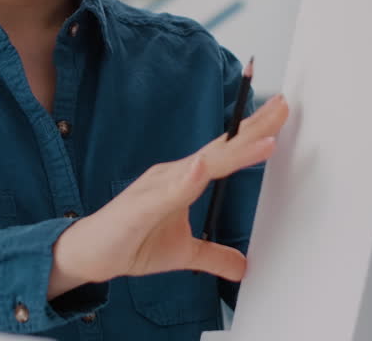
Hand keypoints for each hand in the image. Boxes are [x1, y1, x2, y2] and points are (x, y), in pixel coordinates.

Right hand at [49, 94, 288, 295]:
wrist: (88, 253)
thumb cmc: (130, 241)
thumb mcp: (184, 254)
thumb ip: (213, 256)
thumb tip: (242, 267)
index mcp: (184, 179)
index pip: (226, 153)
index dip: (253, 134)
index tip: (279, 114)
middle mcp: (173, 174)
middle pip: (221, 148)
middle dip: (253, 127)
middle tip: (283, 105)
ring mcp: (156, 187)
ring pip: (201, 165)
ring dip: (233, 151)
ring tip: (263, 138)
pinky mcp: (140, 206)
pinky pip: (167, 192)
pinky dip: (185, 179)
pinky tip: (201, 168)